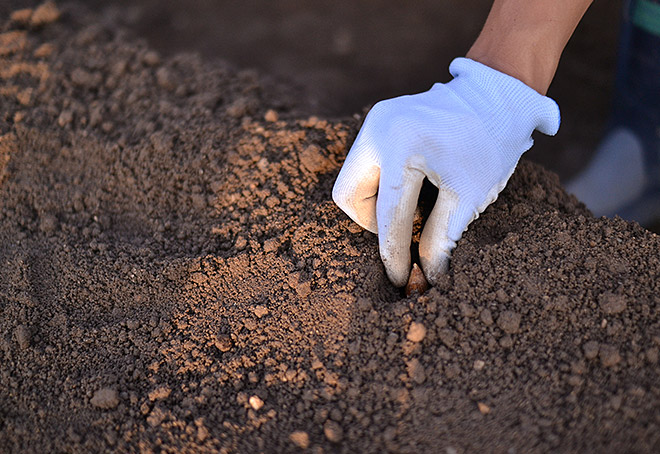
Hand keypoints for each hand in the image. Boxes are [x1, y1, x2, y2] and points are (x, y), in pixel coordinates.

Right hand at [332, 58, 559, 286]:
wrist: (499, 96)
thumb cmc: (490, 145)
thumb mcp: (469, 196)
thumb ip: (440, 237)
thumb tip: (428, 276)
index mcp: (402, 146)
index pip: (386, 214)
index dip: (392, 253)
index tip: (400, 279)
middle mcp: (378, 129)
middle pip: (348, 195)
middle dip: (371, 222)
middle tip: (403, 229)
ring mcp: (374, 120)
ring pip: (351, 179)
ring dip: (374, 203)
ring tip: (410, 207)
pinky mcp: (377, 119)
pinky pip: (364, 163)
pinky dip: (380, 183)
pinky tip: (410, 187)